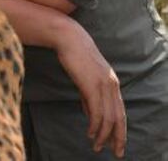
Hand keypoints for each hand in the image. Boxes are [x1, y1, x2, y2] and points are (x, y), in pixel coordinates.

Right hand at [56, 24, 125, 157]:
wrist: (68, 38)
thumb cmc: (75, 56)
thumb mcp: (86, 77)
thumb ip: (89, 96)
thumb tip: (91, 114)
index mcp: (112, 83)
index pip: (120, 111)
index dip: (120, 129)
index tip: (117, 143)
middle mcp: (112, 85)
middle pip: (119, 118)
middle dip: (118, 138)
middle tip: (116, 152)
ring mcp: (103, 85)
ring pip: (109, 118)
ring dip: (103, 135)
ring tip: (97, 146)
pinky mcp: (92, 85)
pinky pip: (97, 112)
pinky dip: (95, 126)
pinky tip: (90, 133)